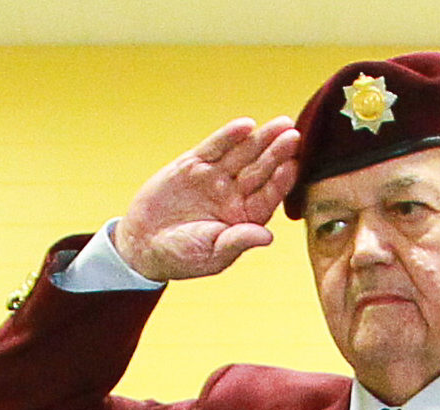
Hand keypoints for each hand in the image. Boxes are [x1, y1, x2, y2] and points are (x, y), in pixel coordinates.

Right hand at [116, 117, 301, 282]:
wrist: (144, 245)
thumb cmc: (183, 256)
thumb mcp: (213, 254)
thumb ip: (238, 241)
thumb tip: (267, 236)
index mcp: (246, 217)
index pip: (269, 196)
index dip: (282, 181)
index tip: (295, 166)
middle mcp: (235, 195)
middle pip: (260, 170)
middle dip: (278, 153)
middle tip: (295, 135)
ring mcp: (215, 178)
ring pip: (242, 154)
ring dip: (261, 139)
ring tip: (281, 124)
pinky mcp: (193, 166)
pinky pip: (214, 148)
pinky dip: (228, 136)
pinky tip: (246, 125)